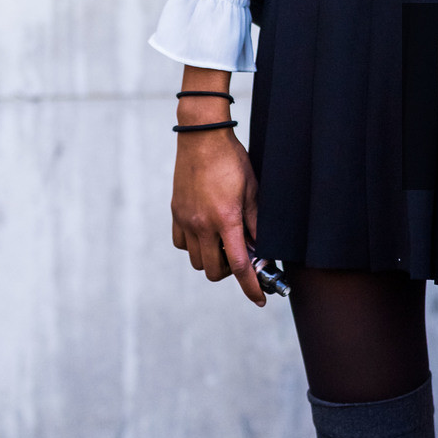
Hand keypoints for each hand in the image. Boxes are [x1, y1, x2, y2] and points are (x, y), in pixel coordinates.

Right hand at [171, 91, 264, 306]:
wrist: (202, 138)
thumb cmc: (232, 161)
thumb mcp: (253, 191)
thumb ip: (256, 223)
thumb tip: (261, 248)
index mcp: (226, 219)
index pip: (240, 265)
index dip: (251, 287)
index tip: (259, 299)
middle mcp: (202, 224)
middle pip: (214, 271)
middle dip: (231, 272)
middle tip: (242, 257)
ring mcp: (186, 220)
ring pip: (197, 261)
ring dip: (213, 260)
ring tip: (224, 244)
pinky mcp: (176, 213)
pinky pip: (183, 245)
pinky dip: (195, 247)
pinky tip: (207, 234)